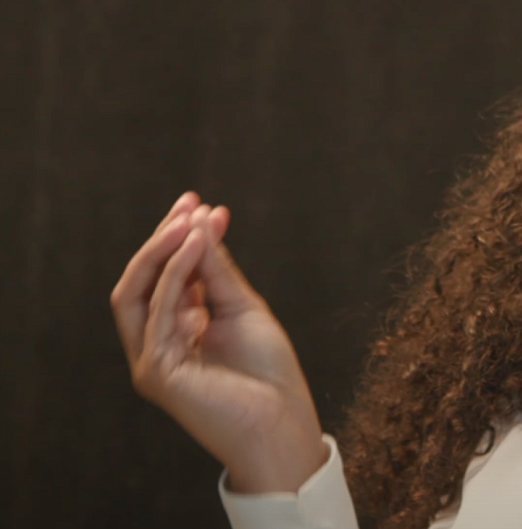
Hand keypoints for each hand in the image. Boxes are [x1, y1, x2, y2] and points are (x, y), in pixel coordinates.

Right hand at [110, 192, 328, 492]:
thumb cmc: (266, 371)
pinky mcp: (156, 373)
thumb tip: (202, 220)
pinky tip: (195, 246)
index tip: (203, 204)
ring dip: (164, 251)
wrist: (280, 421)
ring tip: (190, 219)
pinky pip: (157, 315)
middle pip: (139, 282)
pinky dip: (173, 277)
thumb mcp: (242, 307)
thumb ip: (217, 271)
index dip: (180, 238)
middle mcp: (155, 345)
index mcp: (174, 331)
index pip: (163, 276)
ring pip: (137, 294)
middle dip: (162, 239)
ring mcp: (151, 361)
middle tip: (189, 203)